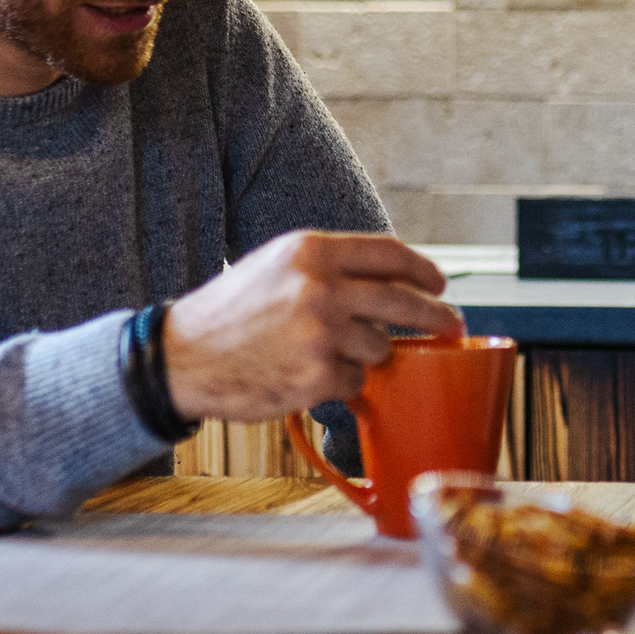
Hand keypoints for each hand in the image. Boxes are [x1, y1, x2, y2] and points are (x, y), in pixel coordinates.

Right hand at [161, 231, 464, 422]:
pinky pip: (356, 381)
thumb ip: (332, 266)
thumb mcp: (279, 265)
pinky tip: (307, 374)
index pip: (390, 254)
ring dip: (367, 355)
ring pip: (380, 347)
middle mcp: (321, 287)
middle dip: (436, 316)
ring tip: (326, 352)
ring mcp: (321, 333)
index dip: (423, 271)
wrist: (182, 356)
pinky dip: (342, 382)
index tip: (440, 284)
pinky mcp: (316, 376)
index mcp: (313, 250)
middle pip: (404, 302)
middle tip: (452, 324)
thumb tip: (394, 279)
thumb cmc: (233, 309)